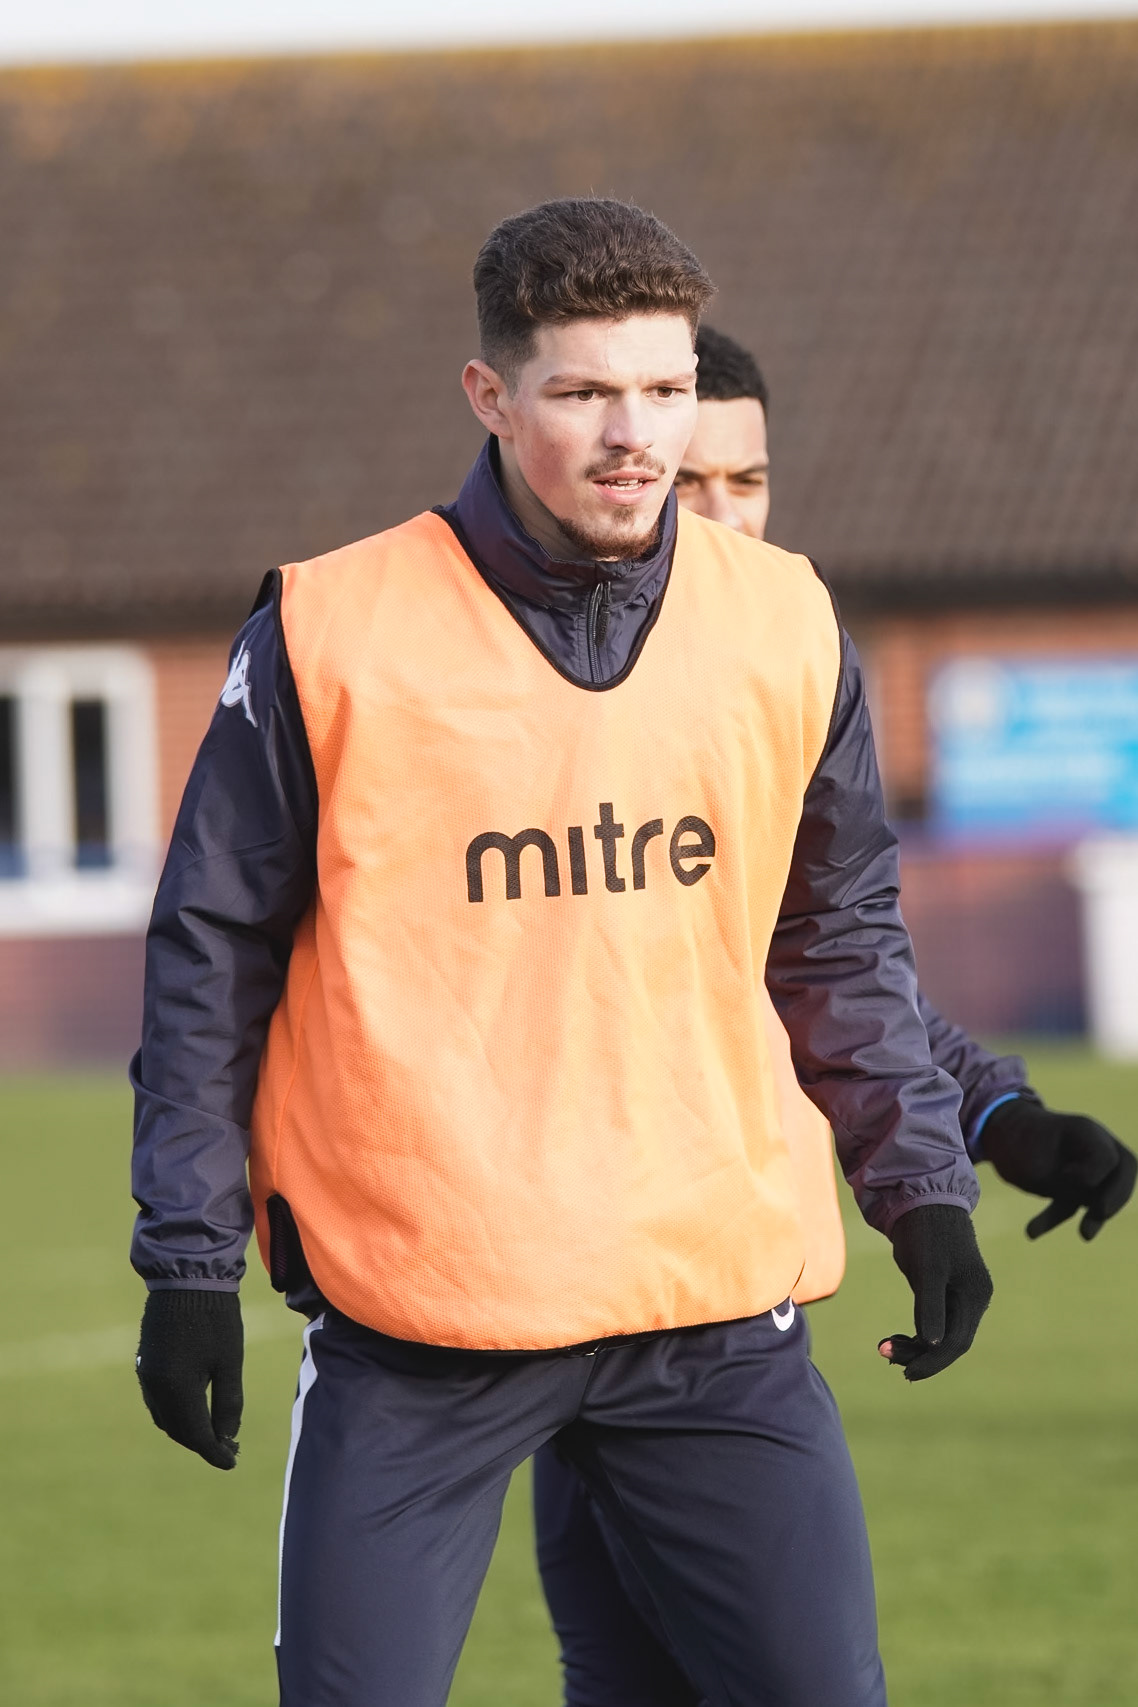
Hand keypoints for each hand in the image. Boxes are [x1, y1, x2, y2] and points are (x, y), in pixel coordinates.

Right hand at [136, 1289, 243, 1468]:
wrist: (186, 1277)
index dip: (215, 1452)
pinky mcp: (146, 1363)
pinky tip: (196, 1407)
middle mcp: (155, 1387)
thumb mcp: (229, 1361)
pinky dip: (177, 1411)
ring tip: (216, 1431)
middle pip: (178, 1429)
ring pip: (166, 1416)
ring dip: (188, 1428)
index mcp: (177, 1389)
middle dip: (202, 1442)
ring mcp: (147, 1375)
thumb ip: (228, 1402)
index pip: (196, 1435)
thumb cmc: (214, 1317)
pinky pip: (159, 1400)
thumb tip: (227, 1437)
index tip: (232, 1462)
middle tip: (229, 1447)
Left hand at [879, 1204, 992, 1381]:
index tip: (907, 1373)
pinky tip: (896, 1339)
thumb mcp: (927, 1269)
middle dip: (921, 1355)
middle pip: (951, 1342)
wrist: (923, 1199)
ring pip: (942, 1335)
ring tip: (886, 1348)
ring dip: (916, 1346)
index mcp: (975, 1295)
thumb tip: (933, 1344)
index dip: (933, 1361)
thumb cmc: (926, 1231)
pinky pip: (935, 1322)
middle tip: (886, 1356)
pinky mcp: (946, 1291)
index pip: (958, 1342)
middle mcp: (973, 1299)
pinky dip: (917, 1333)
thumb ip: (931, 1306)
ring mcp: (961, 1295)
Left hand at [979, 1096, 1136, 1240]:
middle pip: (1122, 1173)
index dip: (1094, 1172)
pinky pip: (1069, 1207)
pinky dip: (1051, 1220)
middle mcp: (1091, 1150)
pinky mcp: (1069, 1190)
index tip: (1068, 1176)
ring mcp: (1083, 1171)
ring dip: (1094, 1217)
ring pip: (1098, 1195)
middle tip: (1101, 1212)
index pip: (1108, 1157)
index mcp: (1086, 1132)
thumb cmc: (1015, 1134)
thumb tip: (1085, 1193)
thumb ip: (1060, 1175)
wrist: (998, 1131)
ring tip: (1085, 1235)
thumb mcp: (1033, 1148)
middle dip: (1116, 1196)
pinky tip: (1031, 1232)